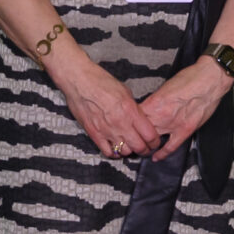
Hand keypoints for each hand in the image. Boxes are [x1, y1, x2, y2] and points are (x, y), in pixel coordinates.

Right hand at [48, 42, 160, 157]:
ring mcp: (106, 130)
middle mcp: (120, 123)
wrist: (79, 81)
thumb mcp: (125, 92)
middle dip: (145, 150)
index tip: (154, 142)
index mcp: (130, 111)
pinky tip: (116, 148)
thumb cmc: (101, 82)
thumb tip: (140, 119)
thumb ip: (133, 108)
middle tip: (145, 148)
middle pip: (139, 147)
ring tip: (129, 146)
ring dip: (129, 151)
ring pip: (124, 152)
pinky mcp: (94, 134)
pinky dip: (114, 153)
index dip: (154, 141)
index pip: (150, 135)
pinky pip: (108, 152)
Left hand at [139, 60, 233, 160]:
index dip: (129, 121)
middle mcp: (161, 115)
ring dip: (146, 143)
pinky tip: (156, 157)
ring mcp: (172, 124)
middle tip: (131, 136)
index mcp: (154, 102)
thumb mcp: (165, 86)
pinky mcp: (185, 130)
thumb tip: (149, 107)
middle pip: (140, 129)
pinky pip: (171, 146)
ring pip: (152, 138)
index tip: (127, 123)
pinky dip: (162, 153)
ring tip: (141, 146)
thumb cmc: (190, 78)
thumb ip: (156, 100)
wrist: (209, 79)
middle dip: (135, 133)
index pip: (134, 116)